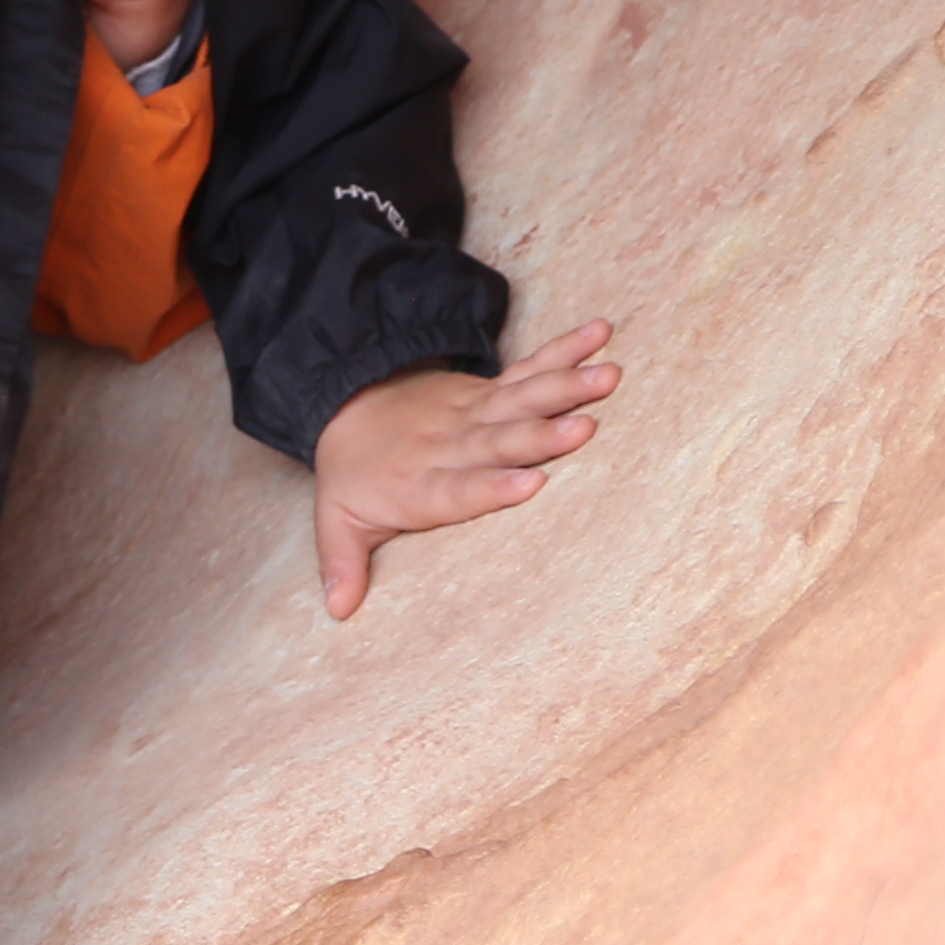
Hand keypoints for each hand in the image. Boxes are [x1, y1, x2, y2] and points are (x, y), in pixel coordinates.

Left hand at [311, 321, 616, 618]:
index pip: (457, 489)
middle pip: (498, 441)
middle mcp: (450, 444)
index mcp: (419, 483)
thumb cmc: (353, 475)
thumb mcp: (338, 520)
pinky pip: (530, 369)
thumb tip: (336, 609)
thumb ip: (342, 563)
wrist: (343, 405)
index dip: (492, 487)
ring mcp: (472, 412)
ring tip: (608, 377)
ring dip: (564, 388)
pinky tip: (599, 335)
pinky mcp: (488, 390)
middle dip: (541, 437)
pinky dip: (564, 351)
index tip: (530, 484)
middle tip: (583, 430)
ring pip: (521, 400)